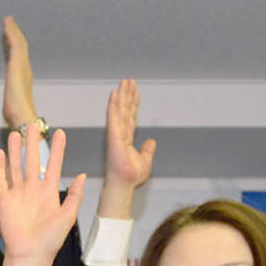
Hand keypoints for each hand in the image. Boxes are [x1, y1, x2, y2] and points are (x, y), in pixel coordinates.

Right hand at [0, 127, 84, 265]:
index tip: (61, 133)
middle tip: (33, 125)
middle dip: (33, 143)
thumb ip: (74, 195)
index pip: (55, 164)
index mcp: (49, 192)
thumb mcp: (68, 216)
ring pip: (16, 166)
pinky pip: (1, 179)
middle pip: (33, 160)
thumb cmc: (51, 239)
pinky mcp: (4, 200)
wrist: (31, 254)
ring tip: (15, 133)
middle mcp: (33, 189)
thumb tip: (82, 176)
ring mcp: (18, 193)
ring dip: (15, 150)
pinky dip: (0, 166)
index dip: (58, 149)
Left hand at [2, 16, 36, 128]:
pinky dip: (11, 33)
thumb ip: (12, 102)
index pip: (19, 58)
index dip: (16, 46)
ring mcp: (22, 65)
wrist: (23, 116)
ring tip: (8, 20)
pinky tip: (7, 25)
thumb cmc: (18, 115)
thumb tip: (10, 111)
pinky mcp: (17, 64)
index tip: (11, 38)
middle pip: (20, 47)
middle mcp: (25, 69)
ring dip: (13, 30)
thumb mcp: (12, 105)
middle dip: (15, 34)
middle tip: (10, 23)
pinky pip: (15, 44)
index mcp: (24, 77)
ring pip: (18, 43)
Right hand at [98, 79, 155, 218]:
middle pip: (125, 110)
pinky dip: (114, 105)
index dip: (133, 104)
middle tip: (128, 80)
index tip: (135, 92)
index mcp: (127, 139)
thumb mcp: (145, 161)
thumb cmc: (131, 177)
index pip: (131, 118)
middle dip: (127, 95)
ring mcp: (116, 134)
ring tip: (124, 82)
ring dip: (122, 95)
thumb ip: (147, 150)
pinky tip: (114, 94)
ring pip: (119, 110)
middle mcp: (120, 134)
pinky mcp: (113, 137)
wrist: (125, 185)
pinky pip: (114, 117)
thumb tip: (151, 141)